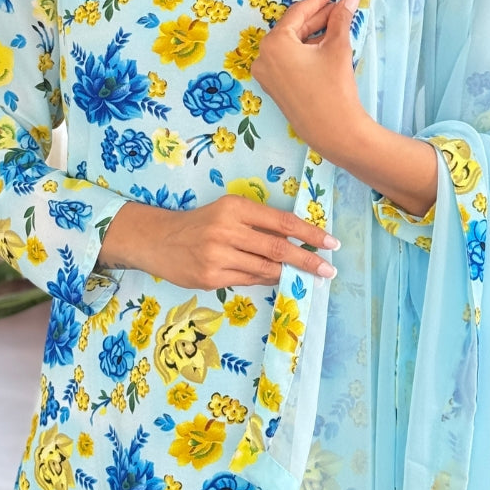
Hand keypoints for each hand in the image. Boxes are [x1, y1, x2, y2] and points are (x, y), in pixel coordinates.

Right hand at [101, 195, 339, 289]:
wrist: (158, 240)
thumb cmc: (200, 224)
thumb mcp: (227, 213)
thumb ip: (257, 225)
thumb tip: (296, 242)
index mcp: (235, 208)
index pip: (282, 221)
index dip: (309, 233)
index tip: (331, 242)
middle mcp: (227, 230)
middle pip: (278, 248)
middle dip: (308, 260)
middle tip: (329, 269)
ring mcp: (218, 256)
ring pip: (266, 269)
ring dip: (289, 274)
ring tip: (306, 277)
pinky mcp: (210, 277)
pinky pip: (248, 281)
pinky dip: (265, 280)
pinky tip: (275, 279)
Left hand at [248, 0, 364, 158]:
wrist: (333, 131)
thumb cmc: (334, 87)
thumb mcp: (337, 48)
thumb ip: (340, 19)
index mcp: (274, 43)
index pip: (297, 13)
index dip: (318, 0)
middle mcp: (264, 57)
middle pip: (293, 28)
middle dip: (318, 17)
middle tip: (340, 6)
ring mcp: (267, 74)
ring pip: (292, 45)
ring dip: (314, 34)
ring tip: (339, 23)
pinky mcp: (275, 87)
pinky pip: (289, 60)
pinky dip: (306, 50)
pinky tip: (326, 43)